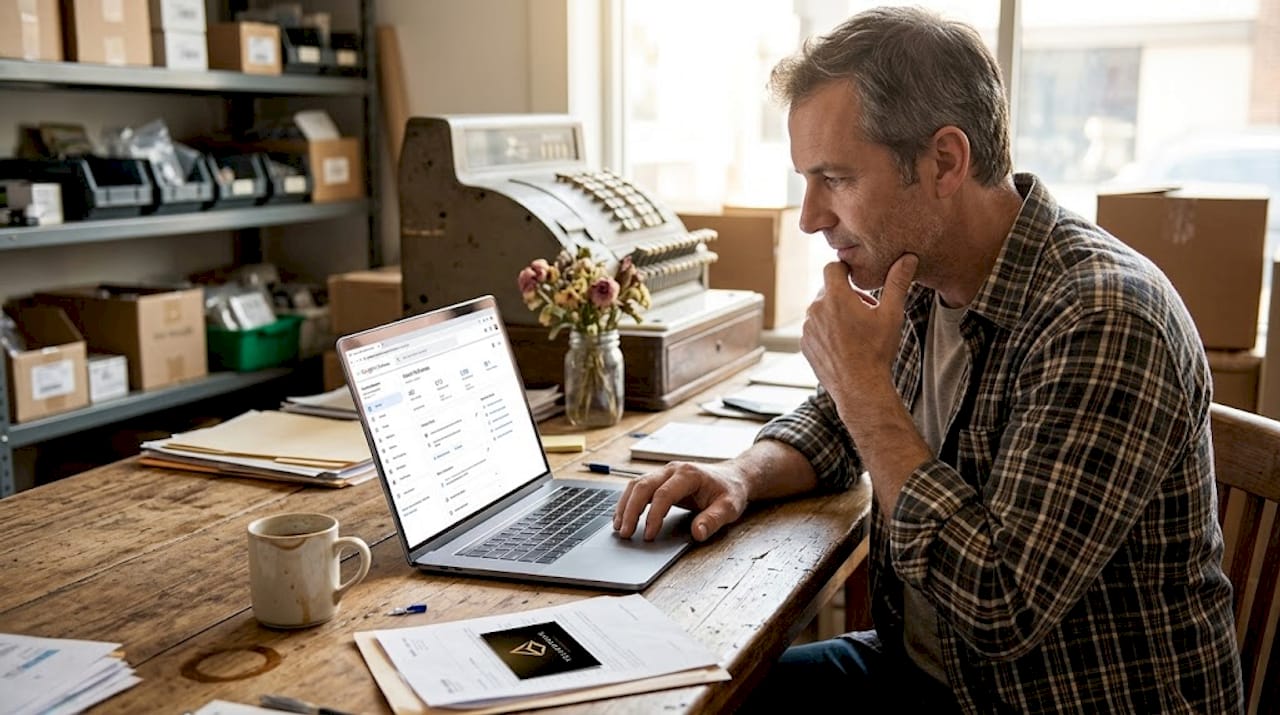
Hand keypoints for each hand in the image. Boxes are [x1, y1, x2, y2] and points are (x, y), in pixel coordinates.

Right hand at [612, 460, 749, 541]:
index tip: (648, 535)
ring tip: (619, 527)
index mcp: (689, 474)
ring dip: (625, 505)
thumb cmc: (730, 491)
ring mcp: (665, 473)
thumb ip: (714, 520)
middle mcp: (673, 470)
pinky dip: (628, 502)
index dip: (654, 515)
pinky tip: (623, 517)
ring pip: (636, 485)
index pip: (664, 494)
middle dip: (631, 510)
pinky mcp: (660, 479)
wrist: (732, 477)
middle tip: (624, 533)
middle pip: (643, 486)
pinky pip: (639, 487)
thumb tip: (697, 533)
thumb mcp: (729, 507)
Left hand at [801, 254, 917, 407]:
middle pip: (828, 289)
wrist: (859, 387)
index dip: (846, 271)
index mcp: (835, 296)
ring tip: (855, 330)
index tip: (858, 281)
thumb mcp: (891, 314)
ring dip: (835, 313)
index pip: (833, 267)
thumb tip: (908, 257)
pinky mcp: (804, 343)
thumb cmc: (877, 350)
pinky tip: (843, 344)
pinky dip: (826, 330)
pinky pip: (814, 328)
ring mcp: (807, 327)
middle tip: (865, 311)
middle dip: (845, 294)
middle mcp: (816, 309)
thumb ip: (897, 282)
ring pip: (820, 309)